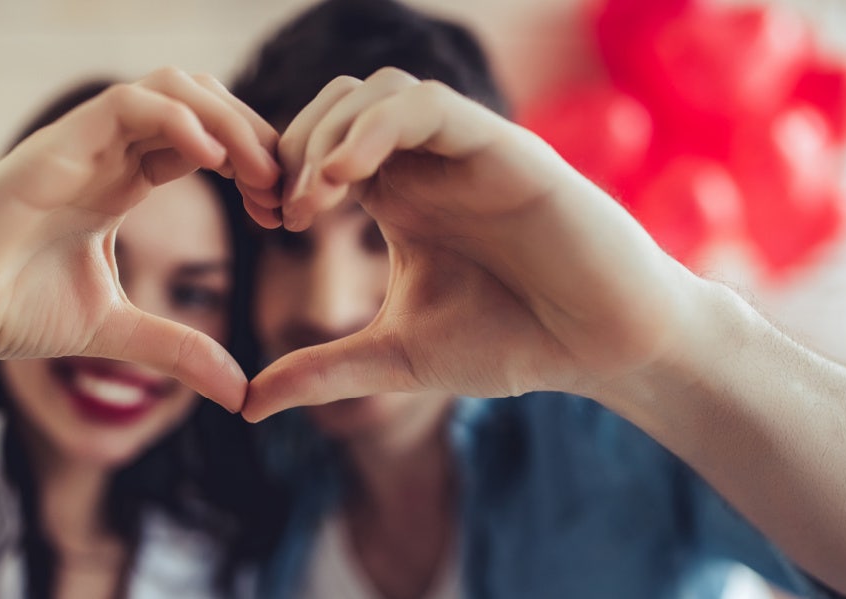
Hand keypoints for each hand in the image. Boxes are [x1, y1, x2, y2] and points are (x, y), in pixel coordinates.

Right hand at [0, 68, 279, 410]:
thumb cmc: (7, 310)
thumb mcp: (114, 331)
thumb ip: (177, 350)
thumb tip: (240, 393)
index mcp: (120, 182)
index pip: (204, 143)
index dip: (252, 166)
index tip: (283, 213)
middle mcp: (106, 154)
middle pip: (199, 103)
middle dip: (253, 135)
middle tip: (284, 190)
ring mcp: (81, 144)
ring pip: (171, 88)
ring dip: (227, 120)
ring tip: (259, 173)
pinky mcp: (55, 146)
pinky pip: (128, 105)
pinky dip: (180, 121)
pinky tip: (214, 161)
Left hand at [243, 68, 702, 420]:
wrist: (602, 348)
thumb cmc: (510, 343)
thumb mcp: (395, 359)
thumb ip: (322, 371)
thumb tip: (244, 406)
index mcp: (398, 196)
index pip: (319, 146)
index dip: (278, 168)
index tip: (261, 219)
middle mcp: (426, 163)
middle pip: (335, 105)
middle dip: (290, 145)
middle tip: (276, 210)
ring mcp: (463, 150)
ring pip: (376, 91)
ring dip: (327, 133)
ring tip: (308, 201)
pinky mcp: (502, 147)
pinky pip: (427, 106)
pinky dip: (376, 129)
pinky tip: (345, 179)